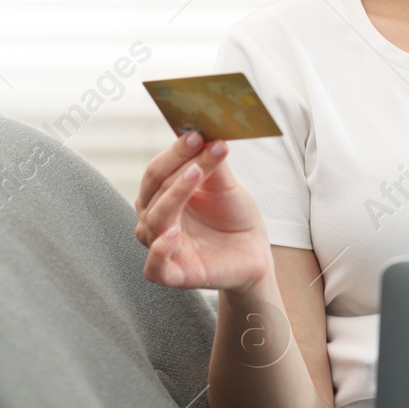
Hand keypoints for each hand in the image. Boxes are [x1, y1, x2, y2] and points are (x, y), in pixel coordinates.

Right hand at [135, 130, 271, 291]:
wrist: (254, 253)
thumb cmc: (234, 218)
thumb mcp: (226, 186)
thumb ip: (212, 163)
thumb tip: (205, 132)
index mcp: (162, 196)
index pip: (158, 171)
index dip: (176, 151)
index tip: (197, 134)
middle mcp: (156, 219)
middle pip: (154, 190)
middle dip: (177, 166)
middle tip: (200, 147)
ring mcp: (163, 248)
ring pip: (154, 221)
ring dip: (173, 197)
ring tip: (194, 175)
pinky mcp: (174, 275)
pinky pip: (155, 267)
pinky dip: (159, 252)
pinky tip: (172, 234)